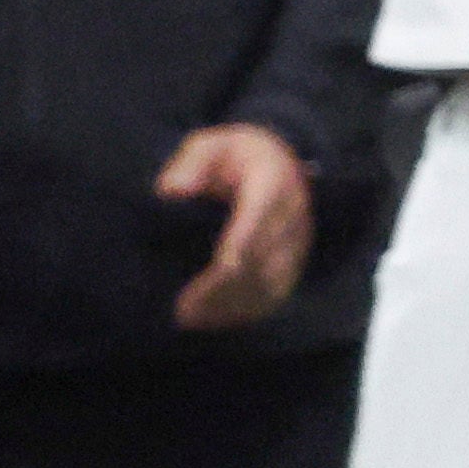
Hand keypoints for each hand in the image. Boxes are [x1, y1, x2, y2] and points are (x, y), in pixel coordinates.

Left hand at [159, 121, 317, 328]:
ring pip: (271, 283)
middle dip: (225, 286)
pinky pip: (274, 295)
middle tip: (183, 308)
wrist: (282, 163)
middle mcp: (292, 217)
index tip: (222, 267)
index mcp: (272, 182)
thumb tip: (172, 191)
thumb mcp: (210, 145)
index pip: (260, 217)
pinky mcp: (292, 264)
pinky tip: (211, 322)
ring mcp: (296, 244)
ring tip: (188, 319)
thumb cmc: (234, 156)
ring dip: (231, 305)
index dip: (243, 242)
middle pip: (263, 258)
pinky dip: (245, 312)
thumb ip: (191, 164)